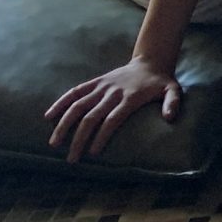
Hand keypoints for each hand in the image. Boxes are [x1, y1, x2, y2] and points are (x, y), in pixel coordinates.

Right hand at [46, 55, 179, 161]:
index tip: (92, 153)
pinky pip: (74, 92)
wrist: (150, 62)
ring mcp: (101, 87)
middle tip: (72, 159)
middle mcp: (113, 92)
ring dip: (64, 124)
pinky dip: (61, 102)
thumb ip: (172, 103)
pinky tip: (48, 116)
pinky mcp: (95, 82)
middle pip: (91, 117)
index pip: (112, 119)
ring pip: (77, 105)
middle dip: (79, 139)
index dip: (102, 135)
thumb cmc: (160, 83)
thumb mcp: (173, 90)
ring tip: (54, 144)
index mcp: (130, 97)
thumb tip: (169, 118)